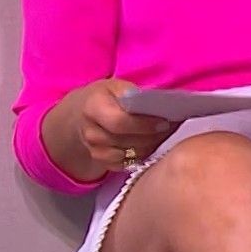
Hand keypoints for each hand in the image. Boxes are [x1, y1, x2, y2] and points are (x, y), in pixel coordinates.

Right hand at [52, 78, 176, 179]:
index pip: (120, 122)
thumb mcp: (117, 87)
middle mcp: (90, 132)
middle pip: (126, 141)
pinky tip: (150, 144)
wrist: (81, 114)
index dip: (144, 125)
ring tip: (161, 135)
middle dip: (151, 136)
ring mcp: (94, 150)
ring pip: (130, 155)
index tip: (164, 122)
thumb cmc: (106, 97)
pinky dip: (141, 156)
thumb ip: (135, 95)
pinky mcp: (102, 162)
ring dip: (149, 147)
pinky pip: (127, 164)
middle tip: (169, 128)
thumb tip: (161, 105)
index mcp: (93, 107)